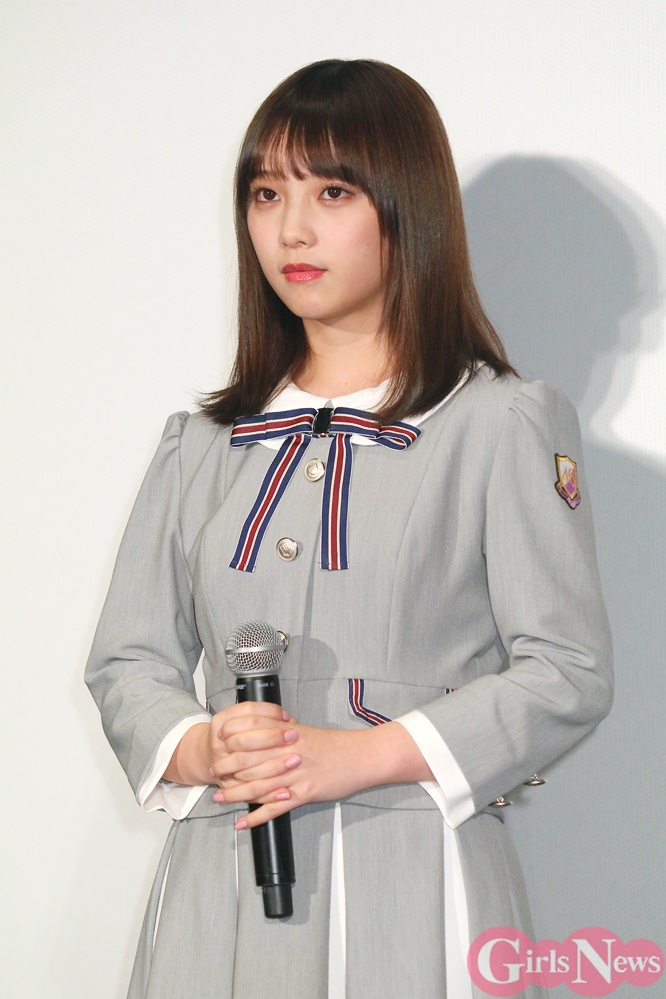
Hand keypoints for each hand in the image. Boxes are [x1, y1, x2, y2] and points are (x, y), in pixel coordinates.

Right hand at [161, 701, 298, 786]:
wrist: (211, 757)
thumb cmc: (236, 736)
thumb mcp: (243, 720)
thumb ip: (265, 718)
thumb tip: (291, 722)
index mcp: (222, 721)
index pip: (247, 712)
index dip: (270, 713)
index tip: (288, 718)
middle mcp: (219, 742)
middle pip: (245, 738)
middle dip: (272, 737)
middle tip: (294, 736)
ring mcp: (220, 764)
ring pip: (246, 765)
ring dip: (274, 765)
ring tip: (295, 761)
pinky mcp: (228, 786)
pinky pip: (249, 792)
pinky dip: (268, 793)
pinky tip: (285, 792)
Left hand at [210, 715, 433, 829]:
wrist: (362, 757)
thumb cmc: (336, 745)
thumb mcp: (307, 731)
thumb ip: (283, 729)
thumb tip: (264, 726)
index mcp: (288, 734)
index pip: (251, 734)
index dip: (231, 739)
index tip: (217, 743)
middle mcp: (288, 753)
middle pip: (248, 760)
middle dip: (226, 768)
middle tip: (212, 773)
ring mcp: (295, 774)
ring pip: (258, 785)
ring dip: (235, 793)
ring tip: (219, 797)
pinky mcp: (304, 793)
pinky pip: (276, 808)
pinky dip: (257, 817)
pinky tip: (243, 822)